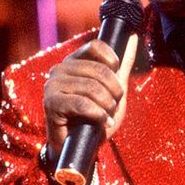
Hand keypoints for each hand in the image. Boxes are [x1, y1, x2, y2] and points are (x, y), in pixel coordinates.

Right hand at [43, 35, 138, 157]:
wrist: (81, 147)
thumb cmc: (95, 118)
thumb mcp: (114, 90)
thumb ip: (122, 65)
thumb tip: (132, 36)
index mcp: (74, 62)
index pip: (95, 46)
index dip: (112, 61)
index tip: (117, 79)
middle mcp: (60, 70)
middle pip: (97, 69)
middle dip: (114, 91)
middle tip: (113, 106)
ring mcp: (53, 85)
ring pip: (92, 88)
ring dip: (107, 106)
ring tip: (106, 116)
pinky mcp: (51, 103)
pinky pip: (82, 103)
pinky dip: (98, 115)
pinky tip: (102, 122)